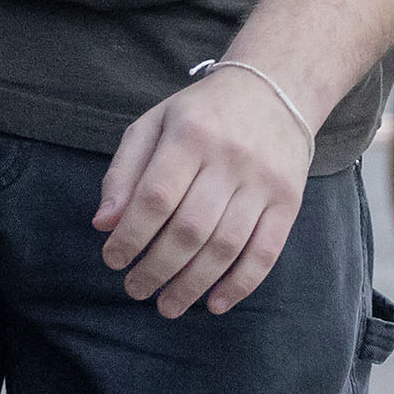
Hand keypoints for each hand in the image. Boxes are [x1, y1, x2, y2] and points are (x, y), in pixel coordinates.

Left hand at [95, 67, 314, 317]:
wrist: (277, 88)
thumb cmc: (203, 112)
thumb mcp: (155, 124)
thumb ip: (125, 172)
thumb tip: (104, 224)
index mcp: (192, 134)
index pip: (156, 198)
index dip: (131, 237)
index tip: (113, 260)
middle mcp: (230, 157)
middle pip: (190, 229)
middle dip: (157, 269)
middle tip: (135, 290)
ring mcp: (264, 180)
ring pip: (226, 246)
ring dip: (193, 285)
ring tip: (168, 305)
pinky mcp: (289, 199)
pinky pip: (266, 251)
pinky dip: (241, 284)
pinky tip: (216, 303)